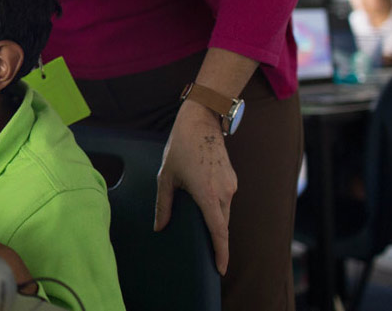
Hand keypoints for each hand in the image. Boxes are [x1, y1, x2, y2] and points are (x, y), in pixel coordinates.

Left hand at [154, 100, 237, 275]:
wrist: (202, 121)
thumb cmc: (180, 147)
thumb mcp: (166, 176)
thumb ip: (164, 204)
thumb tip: (160, 227)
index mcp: (207, 194)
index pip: (218, 231)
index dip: (221, 252)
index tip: (221, 269)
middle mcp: (224, 192)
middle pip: (221, 225)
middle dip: (216, 241)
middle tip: (208, 257)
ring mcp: (231, 185)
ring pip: (224, 213)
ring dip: (214, 222)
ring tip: (201, 230)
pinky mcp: (232, 179)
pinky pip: (225, 201)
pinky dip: (216, 208)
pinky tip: (203, 205)